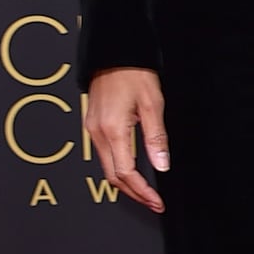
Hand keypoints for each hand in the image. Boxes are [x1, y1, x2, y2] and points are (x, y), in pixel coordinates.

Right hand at [85, 68, 170, 211]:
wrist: (114, 52)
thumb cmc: (134, 73)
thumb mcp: (153, 104)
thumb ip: (156, 137)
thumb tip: (161, 165)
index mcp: (113, 130)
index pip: (125, 173)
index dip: (142, 191)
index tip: (156, 201)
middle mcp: (98, 133)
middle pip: (112, 177)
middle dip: (134, 193)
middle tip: (153, 202)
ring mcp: (92, 129)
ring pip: (107, 167)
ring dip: (125, 183)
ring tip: (146, 191)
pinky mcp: (93, 124)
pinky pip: (104, 154)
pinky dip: (118, 168)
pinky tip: (132, 171)